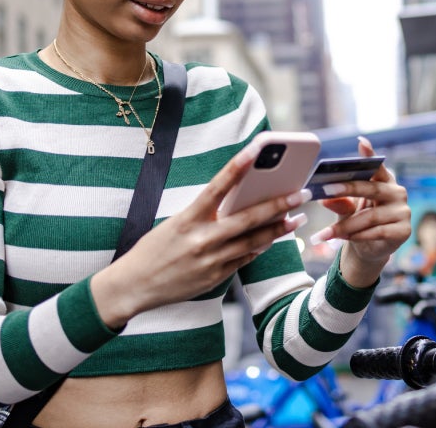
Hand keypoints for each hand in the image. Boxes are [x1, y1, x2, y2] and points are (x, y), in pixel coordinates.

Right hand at [91, 144, 309, 327]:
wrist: (134, 285)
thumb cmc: (154, 249)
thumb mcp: (176, 223)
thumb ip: (205, 214)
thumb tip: (238, 204)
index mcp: (187, 218)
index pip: (217, 186)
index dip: (238, 166)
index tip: (258, 150)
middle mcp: (201, 239)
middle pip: (248, 218)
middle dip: (279, 205)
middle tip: (301, 194)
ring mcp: (210, 260)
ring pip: (253, 242)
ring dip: (278, 229)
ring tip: (298, 218)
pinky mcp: (215, 278)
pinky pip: (244, 259)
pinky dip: (260, 248)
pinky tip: (273, 239)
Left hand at [309, 137, 411, 286]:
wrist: (370, 250)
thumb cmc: (359, 222)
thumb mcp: (347, 210)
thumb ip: (340, 202)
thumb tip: (324, 199)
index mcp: (384, 181)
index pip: (377, 166)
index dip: (370, 154)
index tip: (361, 143)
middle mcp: (397, 193)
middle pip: (371, 188)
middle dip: (348, 189)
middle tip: (326, 190)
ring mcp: (403, 211)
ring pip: (370, 216)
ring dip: (346, 225)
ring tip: (325, 233)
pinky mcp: (404, 230)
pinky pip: (378, 232)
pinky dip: (359, 236)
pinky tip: (344, 238)